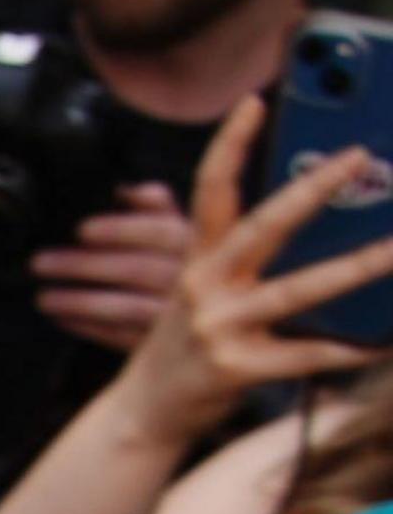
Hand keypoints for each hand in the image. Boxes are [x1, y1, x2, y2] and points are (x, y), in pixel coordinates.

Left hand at [31, 181, 194, 352]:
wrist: (222, 320)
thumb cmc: (190, 265)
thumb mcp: (182, 230)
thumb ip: (156, 206)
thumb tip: (122, 189)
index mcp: (198, 243)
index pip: (161, 231)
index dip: (121, 229)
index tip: (81, 230)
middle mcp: (193, 279)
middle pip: (136, 270)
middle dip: (83, 265)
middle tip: (40, 262)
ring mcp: (180, 318)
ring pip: (125, 307)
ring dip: (77, 301)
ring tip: (43, 297)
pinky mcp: (163, 345)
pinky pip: (120, 337)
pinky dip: (87, 327)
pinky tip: (60, 318)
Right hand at [104, 97, 392, 448]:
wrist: (145, 411)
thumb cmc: (181, 345)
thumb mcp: (187, 290)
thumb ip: (219, 252)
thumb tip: (258, 213)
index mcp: (196, 260)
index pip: (209, 190)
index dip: (229, 144)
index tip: (254, 102)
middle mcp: (205, 286)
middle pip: (262, 226)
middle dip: (311, 190)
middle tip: (357, 157)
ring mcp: (221, 327)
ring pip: (297, 290)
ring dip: (356, 268)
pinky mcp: (238, 368)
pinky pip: (305, 354)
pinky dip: (348, 350)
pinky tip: (381, 343)